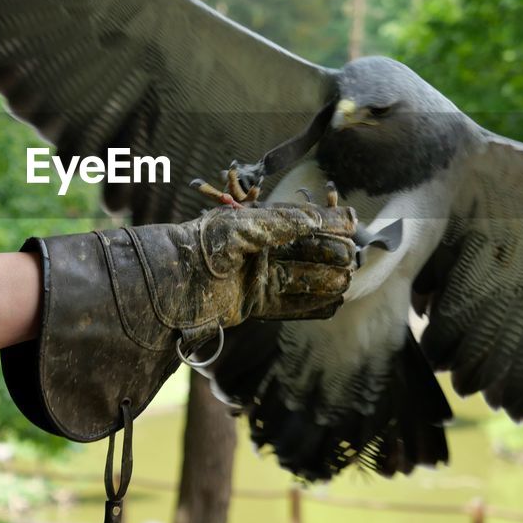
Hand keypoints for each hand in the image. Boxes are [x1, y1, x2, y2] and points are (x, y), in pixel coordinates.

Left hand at [126, 202, 356, 330]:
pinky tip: (330, 303)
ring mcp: (254, 278)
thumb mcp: (246, 226)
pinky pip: (286, 305)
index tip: (352, 224)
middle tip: (353, 257)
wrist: (170, 284)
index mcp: (254, 225)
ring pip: (298, 278)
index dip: (326, 223)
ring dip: (322, 280)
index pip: (299, 223)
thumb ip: (284, 222)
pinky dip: (309, 305)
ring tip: (347, 281)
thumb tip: (322, 217)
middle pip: (302, 252)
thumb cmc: (203, 246)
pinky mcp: (249, 304)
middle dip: (328, 253)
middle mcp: (256, 250)